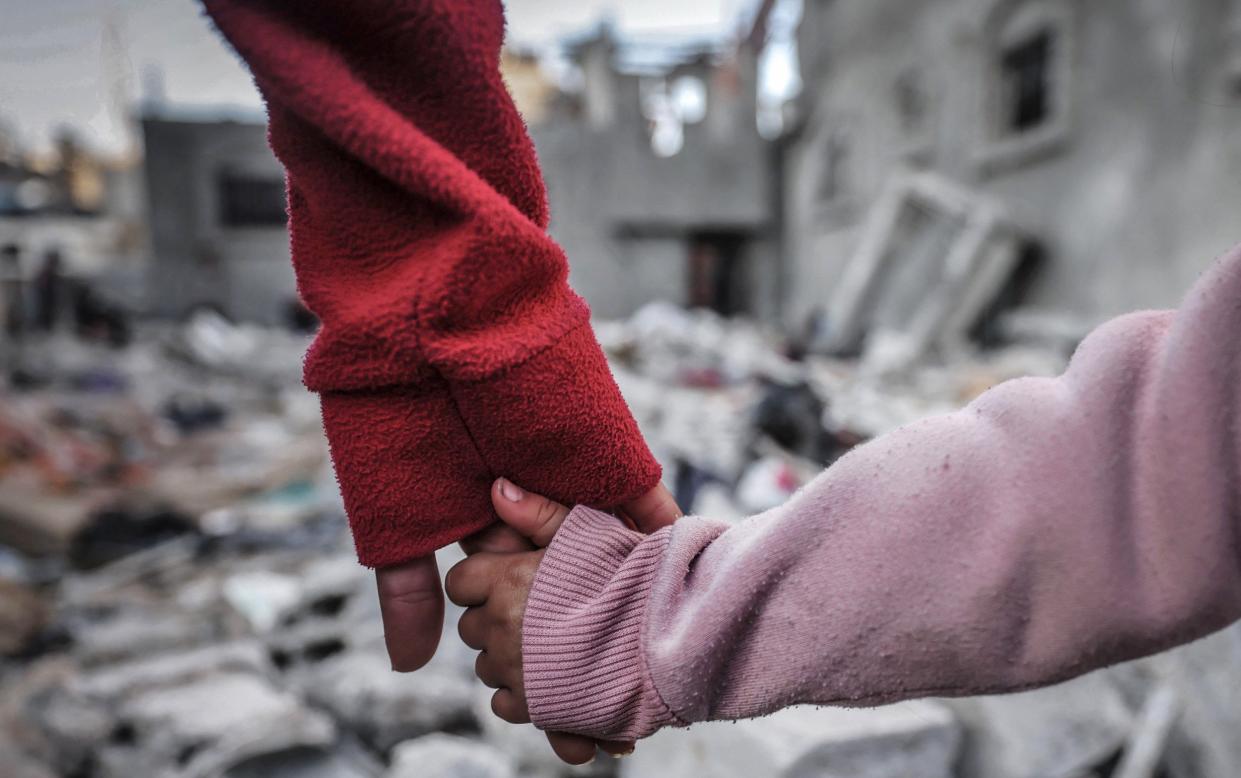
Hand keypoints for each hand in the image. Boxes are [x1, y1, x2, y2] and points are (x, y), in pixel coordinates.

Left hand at [446, 479, 621, 761]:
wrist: (668, 636)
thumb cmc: (633, 577)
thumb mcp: (590, 532)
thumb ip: (540, 512)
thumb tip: (498, 487)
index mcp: (508, 580)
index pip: (461, 582)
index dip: (483, 581)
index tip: (511, 581)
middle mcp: (501, 626)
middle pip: (472, 627)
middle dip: (496, 621)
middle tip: (538, 614)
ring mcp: (514, 670)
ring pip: (487, 666)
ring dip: (510, 657)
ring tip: (553, 646)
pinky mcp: (532, 706)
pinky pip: (503, 702)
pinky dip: (522, 693)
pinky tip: (555, 678)